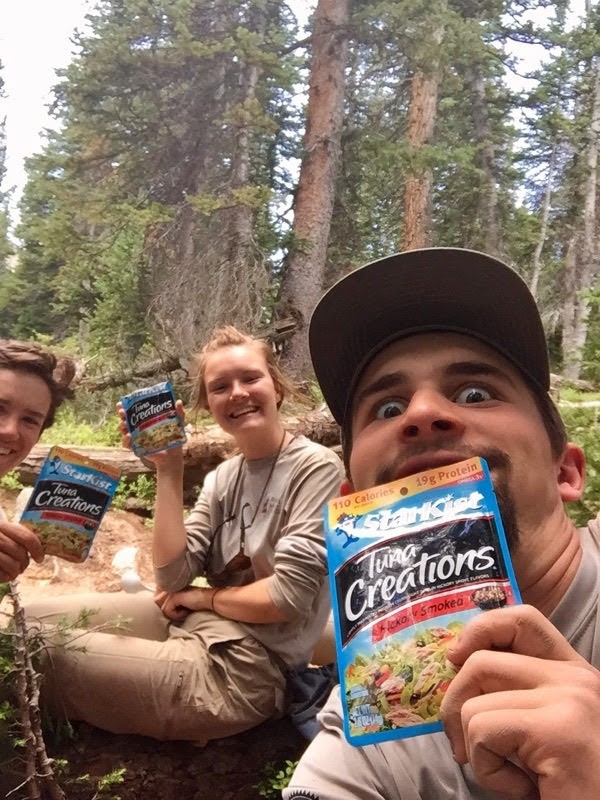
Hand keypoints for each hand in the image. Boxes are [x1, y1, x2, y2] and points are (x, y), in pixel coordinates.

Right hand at [0, 519, 44, 580]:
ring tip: (12, 571)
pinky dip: (4, 578)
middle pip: (20, 553)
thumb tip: (39, 551)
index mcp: (1, 526)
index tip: (40, 558)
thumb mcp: (2, 533)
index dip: (37, 549)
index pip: (26, 537)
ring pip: (12, 565)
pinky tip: (1, 574)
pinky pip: (1, 576)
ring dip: (15, 572)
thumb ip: (17, 537)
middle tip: (22, 566)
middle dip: (25, 562)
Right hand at [117, 399, 185, 468]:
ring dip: (122, 427)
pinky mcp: (136, 447)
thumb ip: (178, 413)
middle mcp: (139, 427)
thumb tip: (179, 401)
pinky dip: (126, 441)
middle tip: (122, 412)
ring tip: (125, 425)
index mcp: (146, 419)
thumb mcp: (177, 423)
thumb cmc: (173, 437)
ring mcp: (136, 438)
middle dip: (122, 414)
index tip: (122, 403)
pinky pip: (127, 444)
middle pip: (126, 419)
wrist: (172, 455)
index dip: (126, 406)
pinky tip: (129, 437)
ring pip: (124, 431)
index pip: (134, 411)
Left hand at [154, 586, 212, 620]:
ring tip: (185, 611)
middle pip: (160, 605)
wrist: (208, 599)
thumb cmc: (197, 603)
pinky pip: (168, 611)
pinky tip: (185, 611)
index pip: (159, 600)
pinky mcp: (174, 596)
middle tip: (182, 610)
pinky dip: (177, 615)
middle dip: (170, 612)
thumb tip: (162, 610)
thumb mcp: (181, 603)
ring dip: (175, 614)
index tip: (180, 609)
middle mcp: (170, 587)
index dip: (168, 609)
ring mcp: (171, 591)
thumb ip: (171, 604)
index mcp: (171, 587)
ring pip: (163, 610)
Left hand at [441, 605, 599, 799]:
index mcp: (574, 673)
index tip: (455, 659)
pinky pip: (483, 734)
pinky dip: (488, 772)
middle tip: (465, 748)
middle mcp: (577, 679)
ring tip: (513, 778)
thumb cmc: (565, 785)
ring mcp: (570, 700)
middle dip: (455, 708)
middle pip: (480, 662)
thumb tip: (454, 664)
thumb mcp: (540, 727)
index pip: (522, 619)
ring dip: (477, 753)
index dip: (479, 630)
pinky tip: (523, 790)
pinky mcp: (557, 731)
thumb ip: (514, 694)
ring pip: (474, 705)